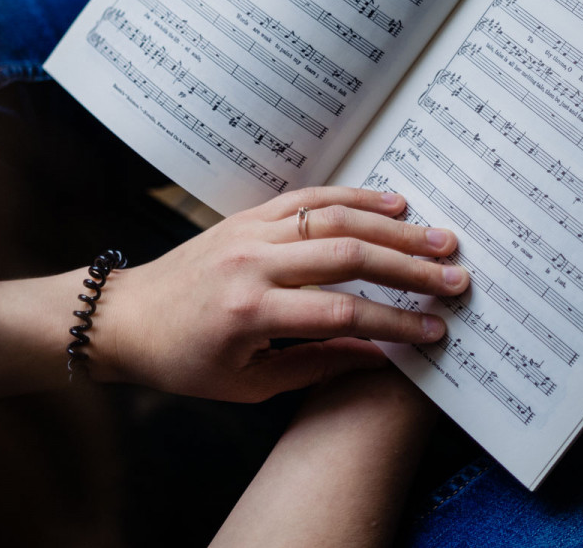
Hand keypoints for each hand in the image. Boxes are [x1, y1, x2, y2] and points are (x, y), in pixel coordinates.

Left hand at [91, 186, 467, 401]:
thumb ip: (318, 365)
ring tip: (438, 238)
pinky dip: (355, 198)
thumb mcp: (248, 384)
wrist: (127, 318)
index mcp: (250, 313)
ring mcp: (252, 231)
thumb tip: (382, 355)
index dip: (395, 322)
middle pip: (349, 256)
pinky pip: (311, 198)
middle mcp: (254, 263)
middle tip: (455, 277)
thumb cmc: (184, 361)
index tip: (436, 330)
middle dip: (409, 268)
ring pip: (336, 219)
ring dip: (393, 228)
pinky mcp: (251, 214)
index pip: (342, 313)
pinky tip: (393, 203)